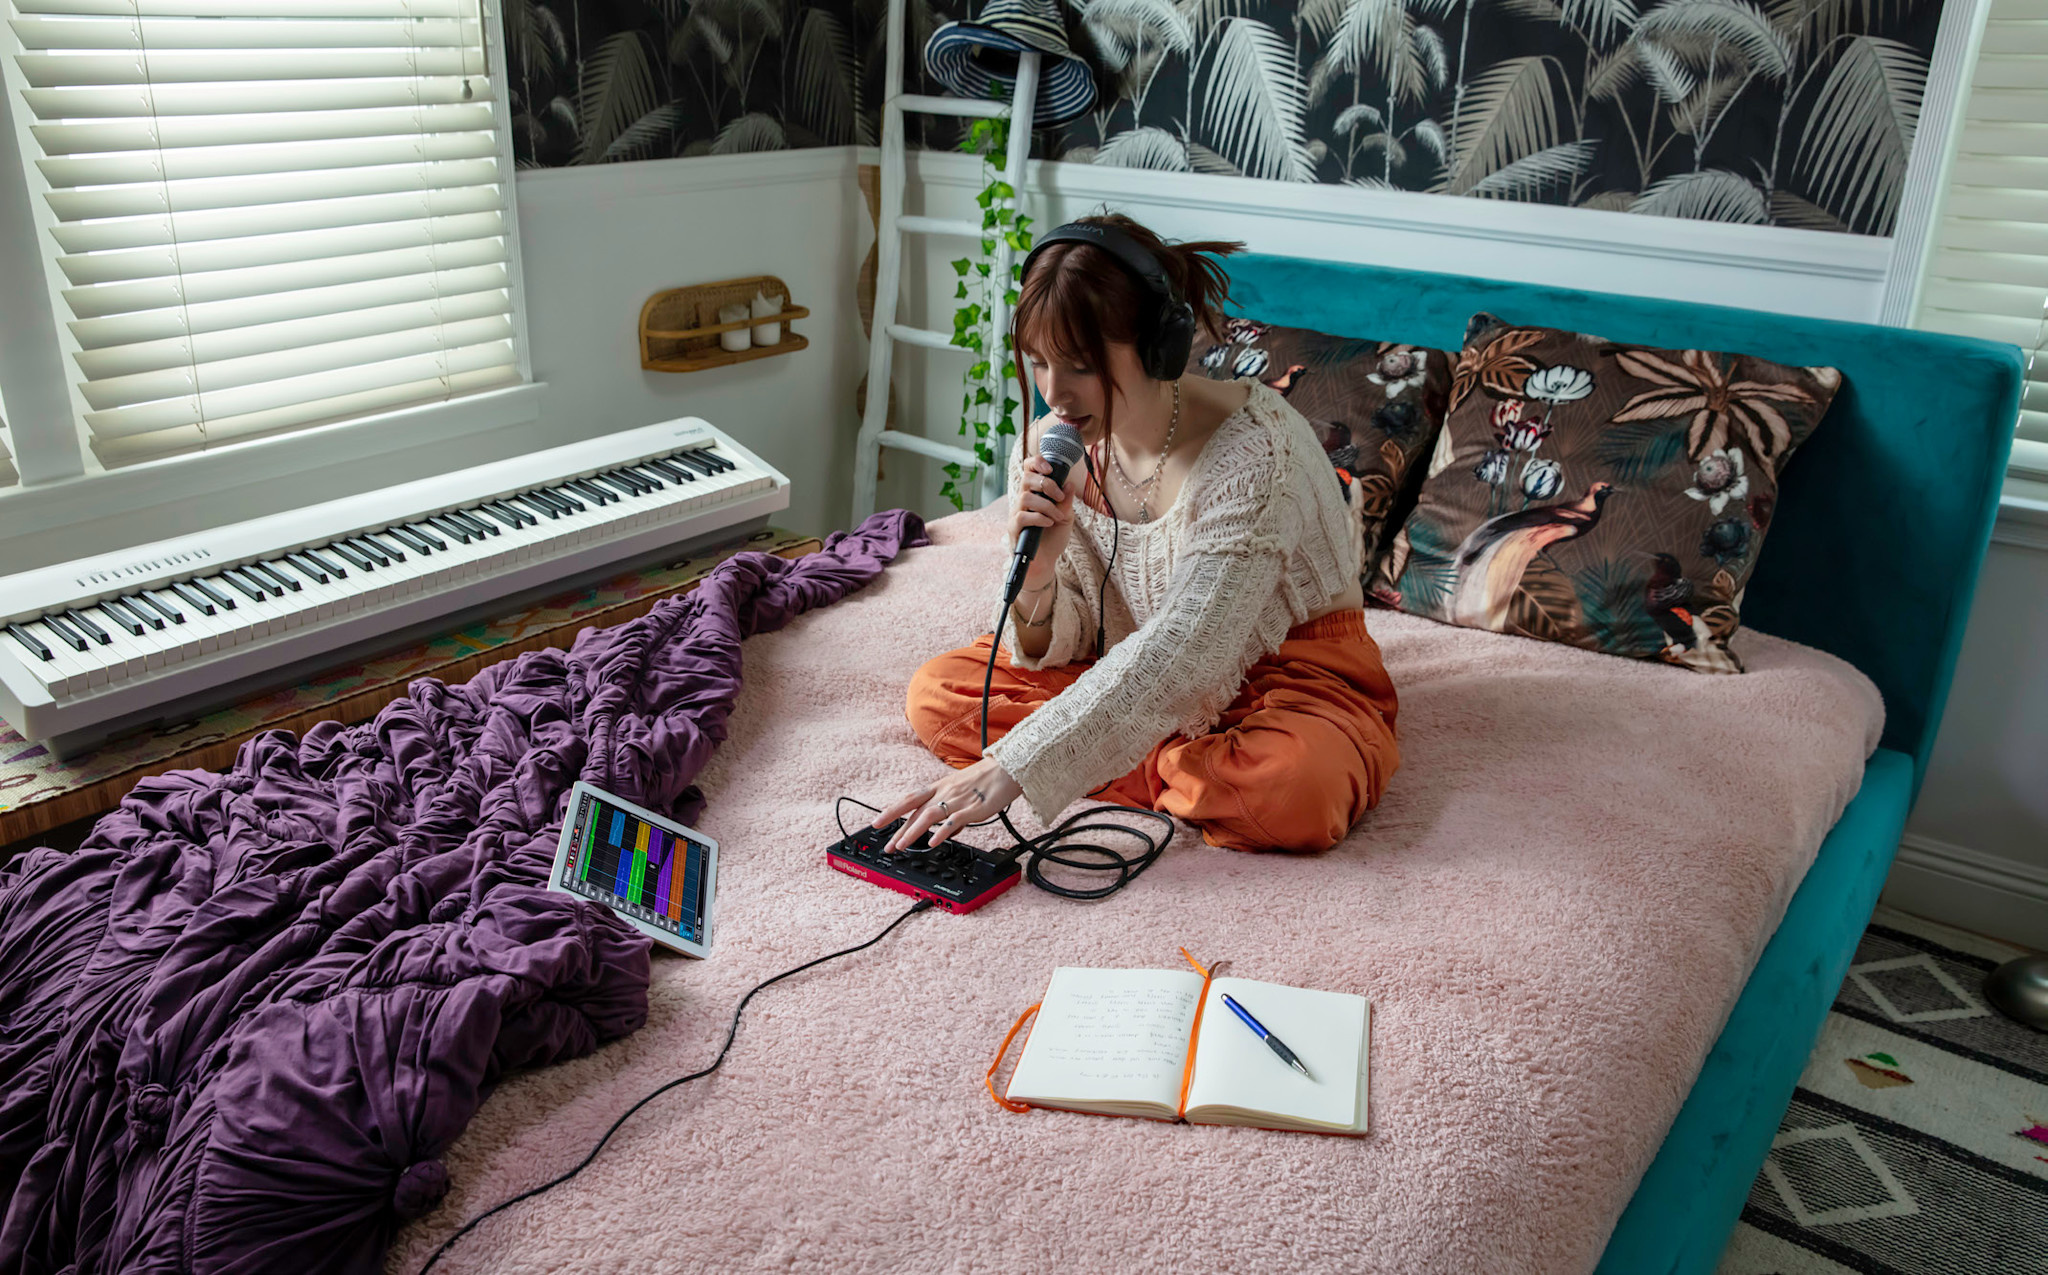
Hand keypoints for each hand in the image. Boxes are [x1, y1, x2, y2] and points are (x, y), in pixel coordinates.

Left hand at [874, 759, 1023, 853]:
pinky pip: (953, 821)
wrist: (1008, 769)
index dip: (891, 811)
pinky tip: (933, 842)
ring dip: (912, 832)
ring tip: (902, 846)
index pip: (909, 799)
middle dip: (898, 829)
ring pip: (928, 816)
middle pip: (915, 810)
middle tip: (887, 846)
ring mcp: (957, 800)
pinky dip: (941, 832)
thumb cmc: (986, 779)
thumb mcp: (961, 793)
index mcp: (939, 787)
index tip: (877, 822)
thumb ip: (950, 814)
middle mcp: (944, 792)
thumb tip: (945, 833)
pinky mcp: (972, 808)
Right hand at [1009, 453, 1082, 593]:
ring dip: (1046, 505)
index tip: (1051, 469)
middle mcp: (1023, 500)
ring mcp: (1016, 513)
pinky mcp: (1014, 528)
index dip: (1037, 462)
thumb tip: (1069, 484)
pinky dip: (1039, 518)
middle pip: (1026, 478)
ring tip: (1057, 517)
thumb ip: (1066, 502)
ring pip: (1026, 497)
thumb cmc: (1053, 537)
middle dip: (1046, 484)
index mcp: (1035, 493)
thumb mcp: (1066, 517)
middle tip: (1059, 497)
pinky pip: (1022, 516)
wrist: (1045, 561)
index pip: (1029, 468)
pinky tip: (1049, 523)